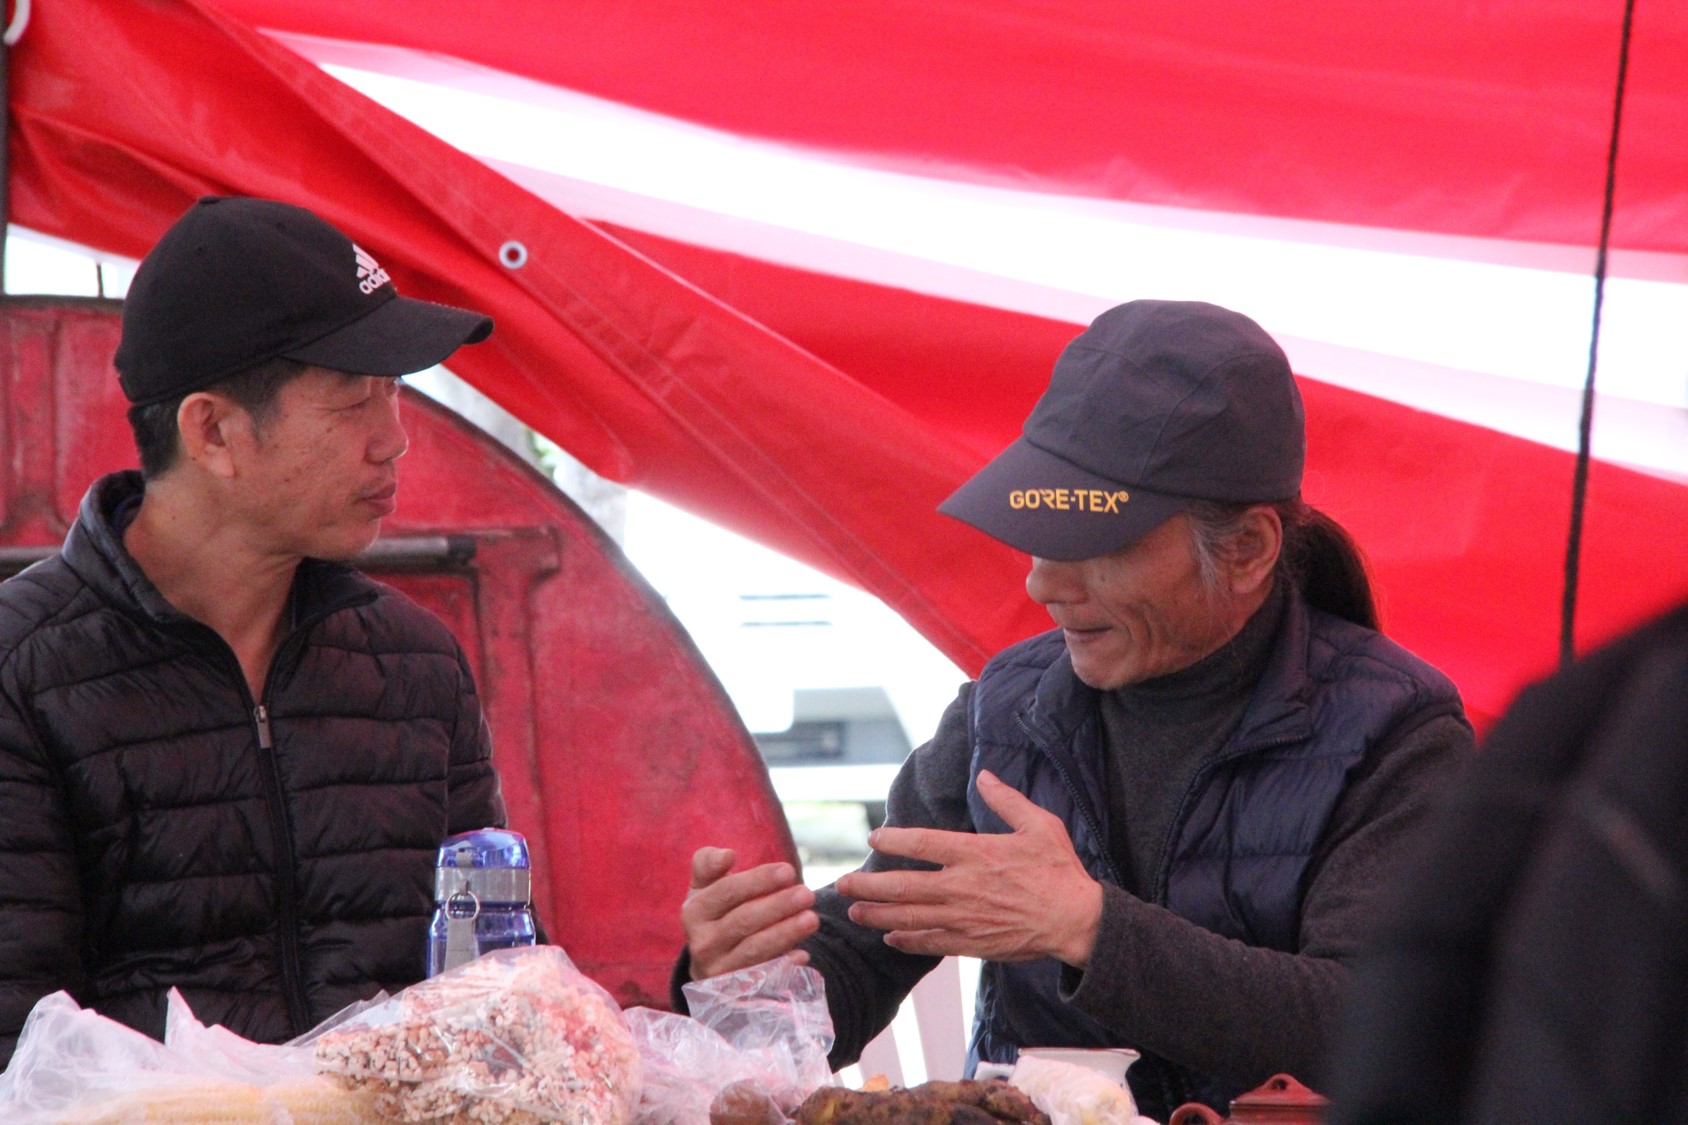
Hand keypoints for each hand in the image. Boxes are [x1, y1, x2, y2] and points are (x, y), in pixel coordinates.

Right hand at [682, 846, 819, 979]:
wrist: (709, 960)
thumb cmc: (715, 911)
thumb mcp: (704, 886)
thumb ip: (708, 863)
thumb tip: (726, 855)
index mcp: (694, 912)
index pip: (727, 892)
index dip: (758, 881)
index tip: (789, 870)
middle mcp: (702, 943)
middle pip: (743, 921)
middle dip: (777, 906)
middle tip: (808, 894)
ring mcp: (718, 970)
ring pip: (754, 950)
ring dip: (785, 934)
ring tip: (812, 919)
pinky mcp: (735, 991)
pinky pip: (762, 979)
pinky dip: (782, 967)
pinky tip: (802, 955)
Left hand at [834, 771, 1101, 965]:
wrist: (1077, 920)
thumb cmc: (1059, 870)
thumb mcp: (1039, 825)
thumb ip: (1006, 800)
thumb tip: (984, 776)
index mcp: (975, 853)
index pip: (922, 843)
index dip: (893, 840)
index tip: (873, 839)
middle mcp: (962, 886)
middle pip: (903, 886)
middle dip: (868, 886)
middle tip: (841, 884)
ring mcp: (964, 918)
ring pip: (909, 917)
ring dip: (877, 915)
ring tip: (853, 912)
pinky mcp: (972, 943)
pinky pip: (931, 943)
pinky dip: (907, 940)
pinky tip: (890, 937)